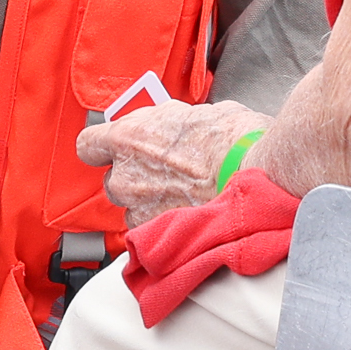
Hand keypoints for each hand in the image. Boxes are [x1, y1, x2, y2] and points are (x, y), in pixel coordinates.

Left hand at [75, 99, 271, 223]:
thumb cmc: (236, 140)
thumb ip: (167, 125)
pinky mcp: (159, 235)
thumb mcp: (194, 113)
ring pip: (134, 209)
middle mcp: (126, 176)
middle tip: (167, 173)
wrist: (261, 174)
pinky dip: (167, 226)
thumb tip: (169, 129)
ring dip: (152, 205)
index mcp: (129, 138)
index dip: (104, 149)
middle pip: (114, 181)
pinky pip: (153, 232)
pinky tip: (191, 214)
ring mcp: (140, 210)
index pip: (88, 145)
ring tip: (184, 196)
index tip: (115, 151)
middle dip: (137, 178)